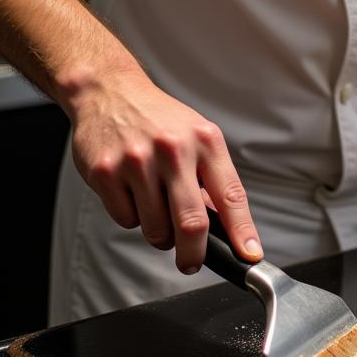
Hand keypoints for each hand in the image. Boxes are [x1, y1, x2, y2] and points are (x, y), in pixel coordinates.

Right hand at [67, 70, 262, 274]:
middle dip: (194, 255)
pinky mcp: (106, 173)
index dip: (243, 231)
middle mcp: (174, 150)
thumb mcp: (197, 137)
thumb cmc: (160, 120)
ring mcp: (138, 162)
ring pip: (156, 229)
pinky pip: (126, 219)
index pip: (231, 195)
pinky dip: (132, 216)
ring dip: (159, 232)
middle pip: (191, 223)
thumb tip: (224, 224)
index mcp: (205, 141)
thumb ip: (211, 178)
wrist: (110, 92)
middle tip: (191, 263)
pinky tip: (131, 191)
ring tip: (156, 205)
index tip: (250, 256)